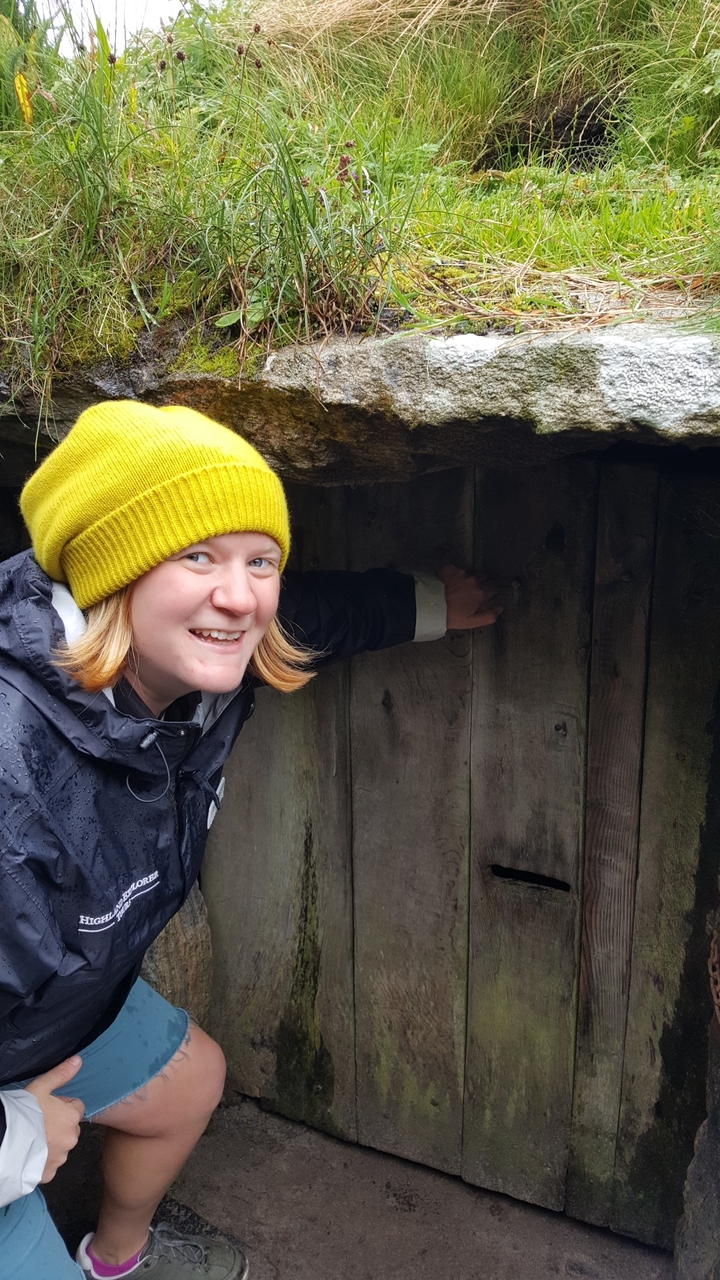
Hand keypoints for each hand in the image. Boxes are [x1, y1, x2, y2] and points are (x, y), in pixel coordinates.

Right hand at [25, 1055, 83, 1183]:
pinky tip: (30, 1153)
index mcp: (71, 1117)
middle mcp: (71, 1139)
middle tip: (38, 1123)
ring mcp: (60, 1158)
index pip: (76, 1107)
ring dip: (52, 1143)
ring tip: (32, 1138)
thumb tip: (78, 1060)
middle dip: (59, 1125)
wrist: (4, 1143)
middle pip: (70, 1128)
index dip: (62, 1105)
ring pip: (61, 1147)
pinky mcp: (49, 1174)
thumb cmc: (22, 1113)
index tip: (47, 1107)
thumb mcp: (40, 1087)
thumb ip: (61, 1074)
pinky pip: (50, 1164)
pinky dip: (43, 1160)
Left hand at [440, 565, 502, 629]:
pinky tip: (451, 582)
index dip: (491, 591)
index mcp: (481, 593)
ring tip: (462, 587)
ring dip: (470, 578)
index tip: (487, 595)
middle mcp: (473, 580)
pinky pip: (458, 569)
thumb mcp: (472, 621)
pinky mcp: (450, 569)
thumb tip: (500, 608)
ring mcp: (462, 573)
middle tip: (475, 591)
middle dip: (483, 582)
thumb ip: (489, 615)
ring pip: (472, 572)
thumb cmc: (451, 615)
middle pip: (485, 577)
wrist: (431, 605)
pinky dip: (457, 574)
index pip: (494, 587)